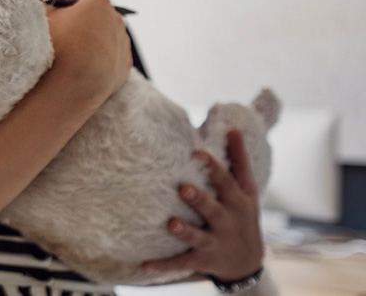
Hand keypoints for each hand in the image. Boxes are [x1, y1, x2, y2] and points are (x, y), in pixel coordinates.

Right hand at [42, 0, 131, 99]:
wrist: (67, 89)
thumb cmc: (55, 50)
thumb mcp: (43, 17)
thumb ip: (48, 0)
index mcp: (98, 3)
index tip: (57, 4)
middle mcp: (115, 20)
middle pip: (98, 10)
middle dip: (82, 14)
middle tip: (63, 25)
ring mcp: (122, 44)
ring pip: (107, 32)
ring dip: (92, 35)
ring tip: (73, 47)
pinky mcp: (123, 66)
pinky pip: (112, 54)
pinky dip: (101, 55)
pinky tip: (84, 62)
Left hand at [142, 129, 264, 281]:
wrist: (248, 263)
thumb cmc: (243, 216)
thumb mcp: (248, 190)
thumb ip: (238, 160)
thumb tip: (232, 128)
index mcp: (238, 201)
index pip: (228, 182)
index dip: (215, 167)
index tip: (197, 152)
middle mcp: (228, 222)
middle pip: (214, 210)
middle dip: (200, 199)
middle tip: (182, 187)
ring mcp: (215, 243)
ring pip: (198, 238)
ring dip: (185, 231)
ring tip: (170, 223)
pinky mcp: (203, 261)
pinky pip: (182, 263)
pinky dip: (164, 264)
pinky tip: (145, 263)